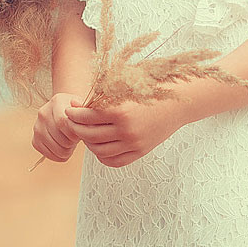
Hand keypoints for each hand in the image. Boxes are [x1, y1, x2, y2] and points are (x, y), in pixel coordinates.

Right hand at [32, 92, 81, 161]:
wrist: (65, 111)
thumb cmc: (77, 111)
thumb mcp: (83, 106)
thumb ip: (83, 109)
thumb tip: (76, 105)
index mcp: (56, 102)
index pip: (62, 122)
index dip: (73, 133)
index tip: (79, 134)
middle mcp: (43, 113)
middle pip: (59, 137)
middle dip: (72, 142)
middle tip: (76, 139)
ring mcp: (37, 127)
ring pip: (55, 148)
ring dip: (67, 150)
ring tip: (70, 142)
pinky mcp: (35, 140)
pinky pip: (48, 155)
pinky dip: (59, 156)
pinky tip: (64, 148)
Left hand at [65, 97, 190, 168]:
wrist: (177, 102)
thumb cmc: (148, 88)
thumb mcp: (124, 86)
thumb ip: (100, 95)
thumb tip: (75, 104)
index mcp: (121, 110)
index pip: (87, 116)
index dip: (74, 113)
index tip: (69, 109)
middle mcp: (126, 130)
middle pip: (89, 134)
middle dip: (76, 127)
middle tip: (73, 121)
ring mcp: (133, 143)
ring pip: (99, 150)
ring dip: (88, 142)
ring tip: (86, 132)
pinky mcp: (140, 152)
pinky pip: (114, 161)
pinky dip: (101, 155)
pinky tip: (99, 145)